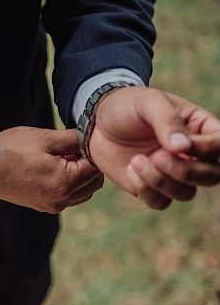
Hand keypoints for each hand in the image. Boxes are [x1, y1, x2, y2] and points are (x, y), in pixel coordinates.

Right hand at [0, 127, 102, 212]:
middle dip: (87, 165)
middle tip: (69, 149)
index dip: (90, 152)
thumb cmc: (11, 150)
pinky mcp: (44, 206)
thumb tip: (91, 138)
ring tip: (59, 159)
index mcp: (64, 182)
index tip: (77, 141)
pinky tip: (52, 170)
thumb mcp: (45, 138)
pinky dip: (68, 185)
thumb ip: (74, 139)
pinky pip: (68, 197)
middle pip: (93, 183)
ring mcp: (52, 206)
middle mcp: (61, 200)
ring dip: (80, 176)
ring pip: (83, 192)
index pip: (96, 168)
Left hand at [89, 86, 219, 208]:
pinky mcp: (150, 186)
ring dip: (162, 182)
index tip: (185, 144)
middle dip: (185, 172)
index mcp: (199, 128)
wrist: (96, 122)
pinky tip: (130, 169)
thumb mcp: (147, 102)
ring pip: (186, 193)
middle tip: (157, 157)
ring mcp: (171, 173)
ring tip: (136, 161)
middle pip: (211, 176)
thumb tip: (185, 148)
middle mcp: (191, 154)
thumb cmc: (127, 105)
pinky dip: (146, 190)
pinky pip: (160, 202)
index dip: (208, 149)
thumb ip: (167, 120)